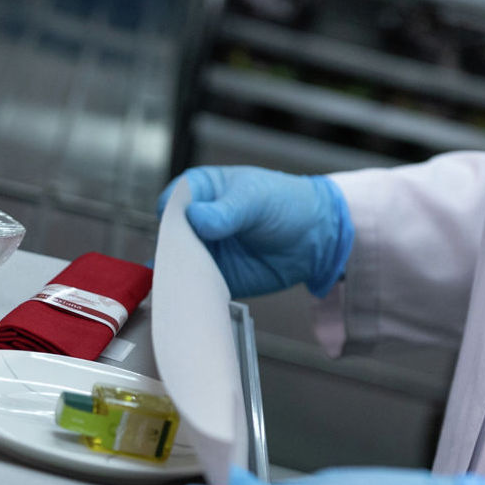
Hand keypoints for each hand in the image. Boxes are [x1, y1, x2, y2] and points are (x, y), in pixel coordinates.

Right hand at [158, 166, 353, 298]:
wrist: (315, 237)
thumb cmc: (286, 203)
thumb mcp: (255, 199)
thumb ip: (225, 210)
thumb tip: (196, 217)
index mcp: (201, 191)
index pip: (171, 203)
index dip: (171, 217)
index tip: (179, 230)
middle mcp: (196, 222)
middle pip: (169, 237)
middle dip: (172, 250)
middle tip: (183, 260)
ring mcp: (204, 251)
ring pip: (178, 264)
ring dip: (179, 274)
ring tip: (188, 280)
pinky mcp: (214, 276)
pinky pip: (195, 285)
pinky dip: (192, 291)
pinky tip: (195, 294)